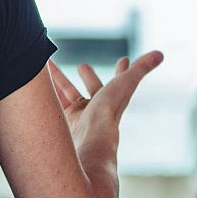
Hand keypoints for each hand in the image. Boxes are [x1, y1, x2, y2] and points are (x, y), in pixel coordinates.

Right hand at [46, 52, 163, 151]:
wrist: (87, 143)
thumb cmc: (107, 114)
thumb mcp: (125, 84)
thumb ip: (140, 69)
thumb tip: (160, 54)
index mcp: (112, 100)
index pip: (120, 81)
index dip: (122, 71)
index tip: (124, 60)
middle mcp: (96, 110)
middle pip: (92, 88)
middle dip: (88, 77)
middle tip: (83, 66)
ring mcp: (78, 117)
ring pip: (67, 94)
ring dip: (59, 81)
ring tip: (48, 69)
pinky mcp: (61, 123)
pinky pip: (53, 105)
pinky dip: (45, 95)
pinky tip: (36, 87)